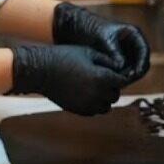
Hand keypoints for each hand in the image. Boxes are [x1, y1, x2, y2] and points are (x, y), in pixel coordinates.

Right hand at [11, 45, 126, 115]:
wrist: (40, 71)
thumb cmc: (64, 56)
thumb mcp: (87, 51)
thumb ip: (106, 60)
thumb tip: (119, 68)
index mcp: (102, 77)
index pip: (122, 81)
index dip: (119, 75)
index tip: (113, 71)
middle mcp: (97, 94)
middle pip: (115, 95)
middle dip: (112, 87)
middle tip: (101, 77)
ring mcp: (88, 104)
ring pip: (106, 106)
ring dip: (104, 98)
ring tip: (94, 87)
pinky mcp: (78, 110)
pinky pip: (94, 111)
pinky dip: (94, 105)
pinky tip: (86, 94)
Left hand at [52, 2, 150, 83]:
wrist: (70, 27)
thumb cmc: (87, 27)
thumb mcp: (101, 38)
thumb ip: (113, 52)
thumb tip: (122, 67)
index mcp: (132, 34)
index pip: (144, 51)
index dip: (141, 64)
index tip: (134, 74)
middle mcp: (130, 45)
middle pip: (140, 64)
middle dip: (133, 74)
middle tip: (123, 82)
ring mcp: (123, 55)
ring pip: (130, 71)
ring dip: (125, 78)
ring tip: (114, 82)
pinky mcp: (114, 63)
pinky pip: (120, 74)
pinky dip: (116, 78)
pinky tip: (108, 82)